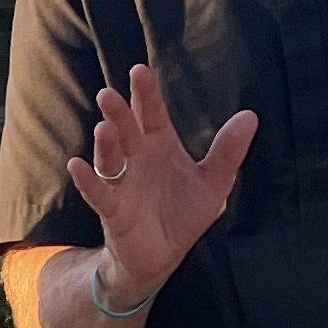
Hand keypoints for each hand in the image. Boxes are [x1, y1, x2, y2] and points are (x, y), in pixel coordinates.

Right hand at [67, 63, 255, 294]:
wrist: (163, 256)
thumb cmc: (182, 213)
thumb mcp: (213, 183)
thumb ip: (227, 152)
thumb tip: (250, 117)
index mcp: (160, 145)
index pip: (151, 114)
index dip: (146, 94)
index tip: (139, 71)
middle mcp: (137, 158)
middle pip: (127, 130)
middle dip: (119, 113)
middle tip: (110, 95)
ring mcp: (122, 183)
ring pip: (110, 157)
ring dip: (105, 143)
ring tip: (103, 128)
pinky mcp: (113, 210)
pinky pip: (98, 193)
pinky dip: (88, 180)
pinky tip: (77, 166)